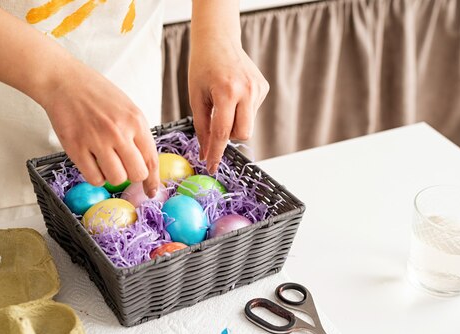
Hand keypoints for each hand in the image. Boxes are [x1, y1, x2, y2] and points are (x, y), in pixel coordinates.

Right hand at [41, 62, 159, 196]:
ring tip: (106, 162)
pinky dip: (96, 176)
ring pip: (116, 179)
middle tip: (123, 168)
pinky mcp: (76, 148)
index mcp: (135, 121)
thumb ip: (137, 134)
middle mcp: (118, 131)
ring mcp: (96, 140)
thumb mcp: (127, 108)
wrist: (64, 81)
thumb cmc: (96, 94)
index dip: (152, 180)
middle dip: (132, 176)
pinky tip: (93, 164)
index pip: (151, 159)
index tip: (151, 191)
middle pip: (136, 174)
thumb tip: (145, 163)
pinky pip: (94, 178)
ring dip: (113, 176)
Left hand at [189, 35, 268, 173]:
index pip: (223, 132)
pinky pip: (252, 112)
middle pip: (243, 134)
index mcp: (227, 92)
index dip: (216, 153)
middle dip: (230, 137)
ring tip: (223, 101)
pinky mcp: (264, 87)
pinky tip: (233, 93)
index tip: (212, 167)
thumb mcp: (196, 98)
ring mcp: (258, 88)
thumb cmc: (202, 67)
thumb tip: (206, 154)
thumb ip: (202, 128)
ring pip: (248, 124)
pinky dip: (241, 110)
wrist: (218, 40)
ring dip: (235, 122)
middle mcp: (247, 90)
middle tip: (217, 126)